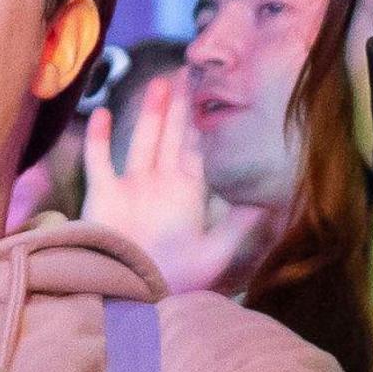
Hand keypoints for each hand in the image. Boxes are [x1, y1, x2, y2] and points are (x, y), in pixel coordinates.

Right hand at [79, 75, 274, 296]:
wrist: (133, 299)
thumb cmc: (176, 280)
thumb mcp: (216, 254)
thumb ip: (240, 226)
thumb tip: (272, 204)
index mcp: (187, 194)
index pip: (196, 149)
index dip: (201, 123)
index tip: (208, 94)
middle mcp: (160, 184)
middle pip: (171, 136)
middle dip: (179, 106)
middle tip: (185, 72)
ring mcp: (131, 188)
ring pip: (142, 139)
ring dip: (150, 112)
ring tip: (159, 81)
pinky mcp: (104, 195)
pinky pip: (100, 160)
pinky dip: (101, 137)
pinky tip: (104, 112)